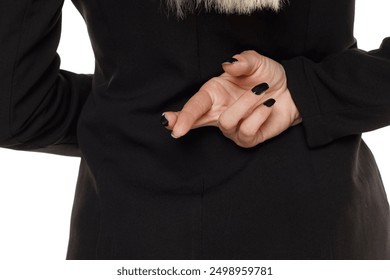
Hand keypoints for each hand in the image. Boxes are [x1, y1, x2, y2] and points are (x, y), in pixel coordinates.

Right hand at [162, 50, 300, 147]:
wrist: (291, 91)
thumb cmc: (268, 77)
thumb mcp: (256, 63)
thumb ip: (242, 62)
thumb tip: (229, 64)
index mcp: (214, 94)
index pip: (195, 105)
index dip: (182, 115)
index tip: (168, 122)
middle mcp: (219, 112)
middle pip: (196, 122)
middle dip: (185, 124)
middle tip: (176, 129)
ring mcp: (232, 128)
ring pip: (228, 122)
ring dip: (246, 104)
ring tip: (261, 92)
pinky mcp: (247, 139)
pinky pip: (247, 130)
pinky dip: (260, 114)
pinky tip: (268, 105)